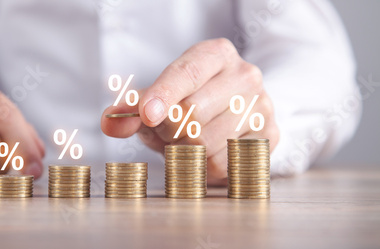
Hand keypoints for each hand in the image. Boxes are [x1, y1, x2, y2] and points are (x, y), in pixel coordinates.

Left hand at [101, 38, 278, 185]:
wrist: (236, 111)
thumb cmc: (191, 102)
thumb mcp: (159, 100)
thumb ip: (132, 109)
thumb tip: (110, 122)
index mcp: (215, 54)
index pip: (186, 74)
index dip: (163, 96)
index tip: (148, 115)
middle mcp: (244, 74)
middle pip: (193, 113)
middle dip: (169, 131)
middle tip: (167, 133)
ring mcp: (262, 104)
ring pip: (208, 143)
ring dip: (186, 153)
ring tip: (188, 143)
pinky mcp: (270, 134)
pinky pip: (226, 163)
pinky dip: (206, 167)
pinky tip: (207, 154)